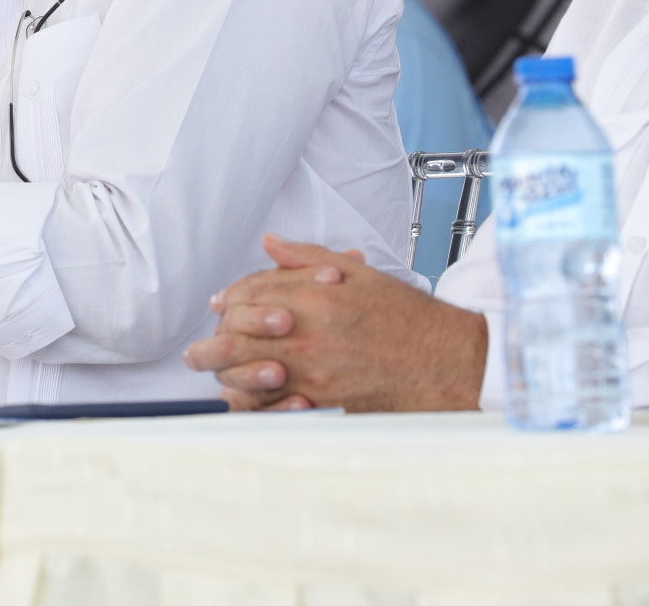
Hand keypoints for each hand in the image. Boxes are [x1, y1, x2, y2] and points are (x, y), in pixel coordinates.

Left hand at [182, 234, 486, 411]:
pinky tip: (244, 400)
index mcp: (316, 295)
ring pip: (248, 371)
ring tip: (211, 375)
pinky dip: (254, 403)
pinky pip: (274, 406)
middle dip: (213, 341)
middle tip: (198, 350)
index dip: (230, 298)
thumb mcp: (360, 274)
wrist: (450, 361)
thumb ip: (307, 257)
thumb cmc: (408, 317)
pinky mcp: (325, 402)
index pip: (251, 293)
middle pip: (239, 333)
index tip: (220, 306)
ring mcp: (315, 370)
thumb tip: (269, 242)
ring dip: (225, 372)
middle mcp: (309, 331)